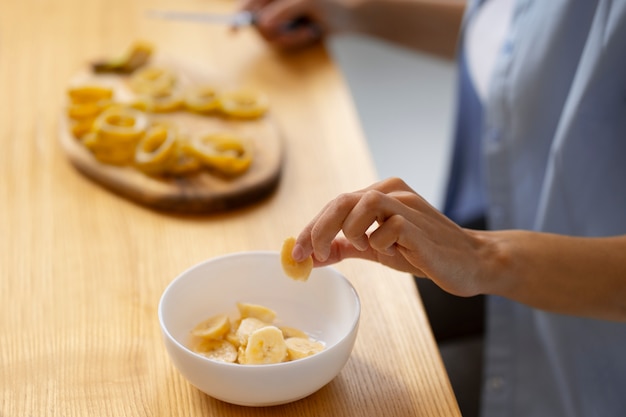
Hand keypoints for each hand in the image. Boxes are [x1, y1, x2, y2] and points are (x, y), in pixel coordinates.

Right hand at [239, 0, 326, 49]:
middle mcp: (274, 3)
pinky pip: (280, 42)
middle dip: (277, 32)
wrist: (348, 18)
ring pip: (269, 35)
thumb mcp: (308, 2)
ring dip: (290, 37)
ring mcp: (279, 17)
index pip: (251, 2)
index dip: (240, 14)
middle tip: (300, 31)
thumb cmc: (332, 4)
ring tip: (309, 31)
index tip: (232, 31)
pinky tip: (308, 33)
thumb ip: (285, 10)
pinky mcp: (286, 30)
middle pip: (257, 22)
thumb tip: (263, 23)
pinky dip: (294, 41)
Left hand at [292, 177, 488, 295]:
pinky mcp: (419, 225)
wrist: (469, 262)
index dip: (312, 227)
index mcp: (381, 194)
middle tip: (310, 255)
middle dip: (318, 230)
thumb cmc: (423, 253)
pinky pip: (387, 228)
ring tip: (364, 249)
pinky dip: (379, 243)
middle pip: (342, 201)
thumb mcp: (377, 249)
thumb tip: (312, 255)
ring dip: (351, 232)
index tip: (296, 252)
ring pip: (361, 205)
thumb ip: (347, 247)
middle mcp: (392, 192)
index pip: (336, 204)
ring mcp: (407, 205)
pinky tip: (392, 252)